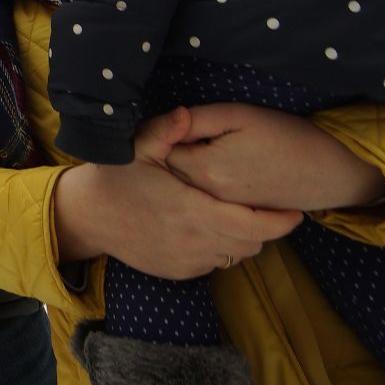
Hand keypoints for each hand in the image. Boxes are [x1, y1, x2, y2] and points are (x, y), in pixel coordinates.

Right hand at [53, 108, 301, 278]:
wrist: (89, 217)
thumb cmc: (117, 177)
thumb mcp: (138, 147)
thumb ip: (168, 129)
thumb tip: (188, 113)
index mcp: (192, 211)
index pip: (253, 226)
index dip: (279, 222)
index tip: (295, 211)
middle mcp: (194, 242)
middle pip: (251, 245)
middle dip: (265, 228)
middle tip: (268, 207)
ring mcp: (187, 261)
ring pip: (235, 257)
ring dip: (244, 239)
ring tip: (241, 215)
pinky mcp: (178, 271)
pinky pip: (214, 264)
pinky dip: (221, 248)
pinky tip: (211, 226)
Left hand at [165, 103, 384, 212]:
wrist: (326, 170)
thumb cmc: (284, 135)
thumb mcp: (238, 114)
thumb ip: (196, 119)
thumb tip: (167, 121)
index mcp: (205, 168)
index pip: (162, 152)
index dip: (165, 135)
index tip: (176, 124)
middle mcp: (208, 196)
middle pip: (170, 175)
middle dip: (170, 156)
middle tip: (184, 136)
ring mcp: (221, 211)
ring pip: (186, 191)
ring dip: (184, 174)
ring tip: (200, 154)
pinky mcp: (233, 217)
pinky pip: (205, 204)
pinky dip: (201, 190)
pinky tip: (216, 174)